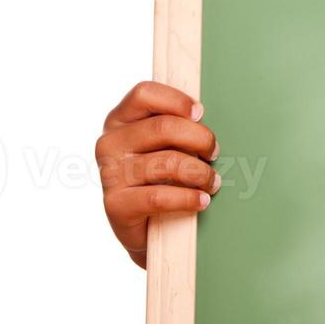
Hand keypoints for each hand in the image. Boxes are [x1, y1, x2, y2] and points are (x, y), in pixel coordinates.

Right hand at [95, 81, 219, 268]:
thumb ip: (175, 127)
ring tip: (212, 181)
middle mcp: (109, 143)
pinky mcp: (115, 204)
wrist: (147, 230)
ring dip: (200, 172)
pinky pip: (159, 196)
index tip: (200, 113)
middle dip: (200, 139)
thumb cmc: (162, 178)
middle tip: (215, 152)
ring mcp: (109, 174)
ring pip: (167, 162)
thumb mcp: (165, 145)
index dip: (176, 100)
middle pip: (163, 127)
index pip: (144, 93)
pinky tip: (203, 200)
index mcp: (120, 120)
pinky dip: (188, 198)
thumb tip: (202, 115)